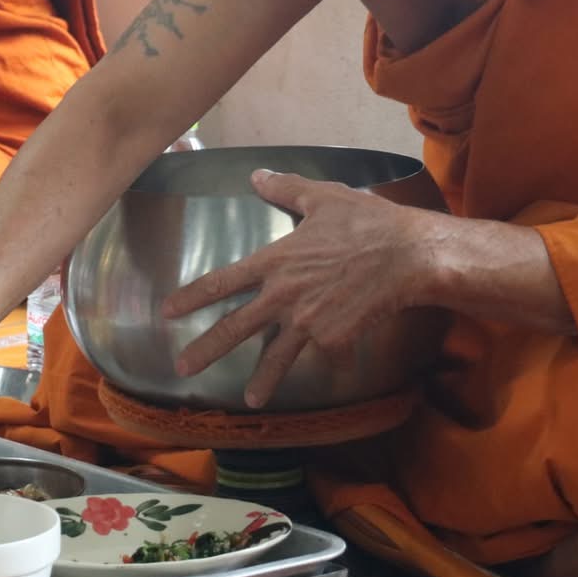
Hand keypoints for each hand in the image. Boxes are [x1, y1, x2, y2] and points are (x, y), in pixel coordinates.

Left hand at [165, 169, 436, 406]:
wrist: (409, 257)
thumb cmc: (368, 222)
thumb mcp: (324, 197)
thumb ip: (286, 189)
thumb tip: (257, 176)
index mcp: (276, 261)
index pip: (222, 282)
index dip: (192, 297)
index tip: (168, 312)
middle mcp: (284, 296)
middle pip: (236, 328)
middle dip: (205, 350)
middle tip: (181, 369)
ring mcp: (309, 322)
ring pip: (278, 356)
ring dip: (262, 381)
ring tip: (250, 400)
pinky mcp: (335, 340)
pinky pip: (327, 352)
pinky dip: (330, 358)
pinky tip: (334, 362)